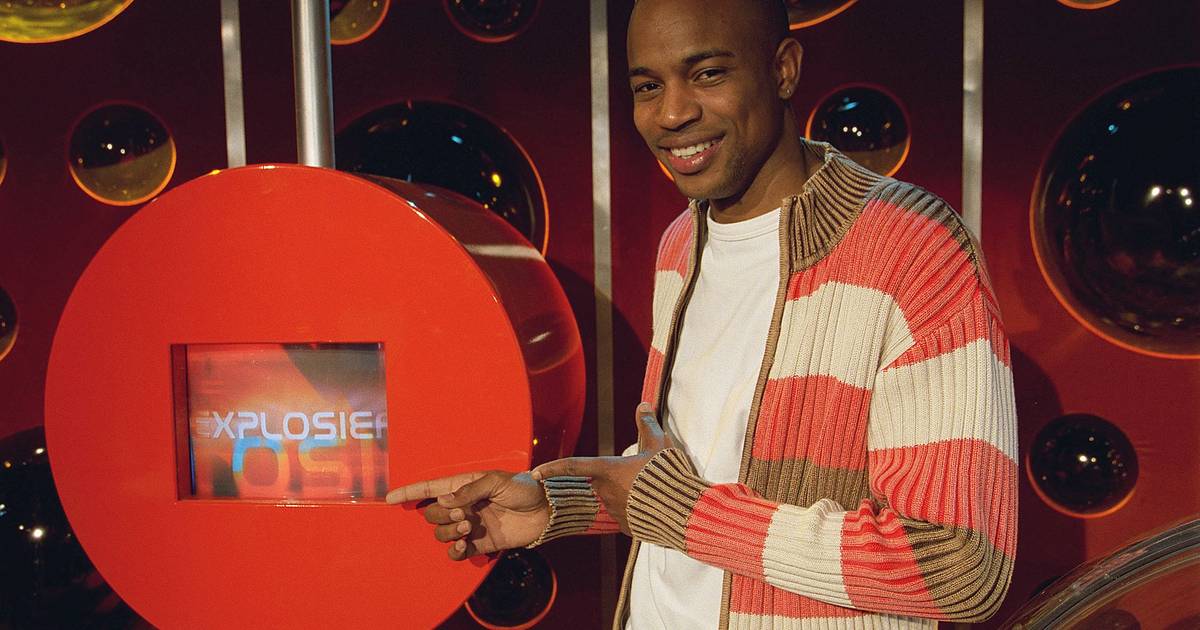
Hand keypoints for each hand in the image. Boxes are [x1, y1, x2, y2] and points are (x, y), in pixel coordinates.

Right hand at [386, 470, 548, 559]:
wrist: (546, 510)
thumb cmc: (524, 489)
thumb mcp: (497, 480)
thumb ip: (469, 490)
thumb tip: (443, 499)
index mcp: (464, 486)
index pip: (430, 488)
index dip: (410, 493)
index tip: (389, 498)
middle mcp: (463, 506)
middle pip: (432, 514)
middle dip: (442, 515)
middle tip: (464, 514)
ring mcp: (469, 525)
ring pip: (441, 533)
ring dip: (449, 531)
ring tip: (469, 527)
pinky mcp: (479, 544)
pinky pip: (455, 552)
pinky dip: (455, 550)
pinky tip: (465, 545)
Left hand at [531, 403, 672, 533]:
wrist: (684, 511)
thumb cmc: (668, 476)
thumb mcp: (659, 445)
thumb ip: (647, 425)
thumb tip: (643, 404)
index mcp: (608, 470)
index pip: (573, 467)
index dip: (552, 468)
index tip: (534, 472)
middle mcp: (606, 492)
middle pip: (600, 481)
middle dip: (613, 477)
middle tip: (638, 475)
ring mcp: (615, 511)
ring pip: (613, 498)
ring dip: (625, 493)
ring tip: (649, 491)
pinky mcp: (626, 527)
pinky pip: (624, 515)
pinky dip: (633, 509)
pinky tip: (650, 506)